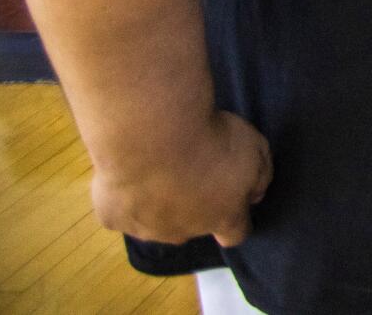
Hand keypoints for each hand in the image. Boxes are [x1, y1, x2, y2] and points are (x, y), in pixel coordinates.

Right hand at [91, 109, 271, 247]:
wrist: (153, 138)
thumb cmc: (211, 141)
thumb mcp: (255, 148)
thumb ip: (260, 175)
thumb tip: (255, 193)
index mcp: (223, 217)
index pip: (236, 233)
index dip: (234, 218)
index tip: (231, 200)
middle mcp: (185, 231)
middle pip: (193, 226)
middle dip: (194, 205)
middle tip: (190, 170)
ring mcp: (145, 228)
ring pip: (155, 222)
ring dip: (158, 202)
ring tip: (157, 167)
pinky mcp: (111, 218)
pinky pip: (119, 210)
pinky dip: (123, 195)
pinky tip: (127, 170)